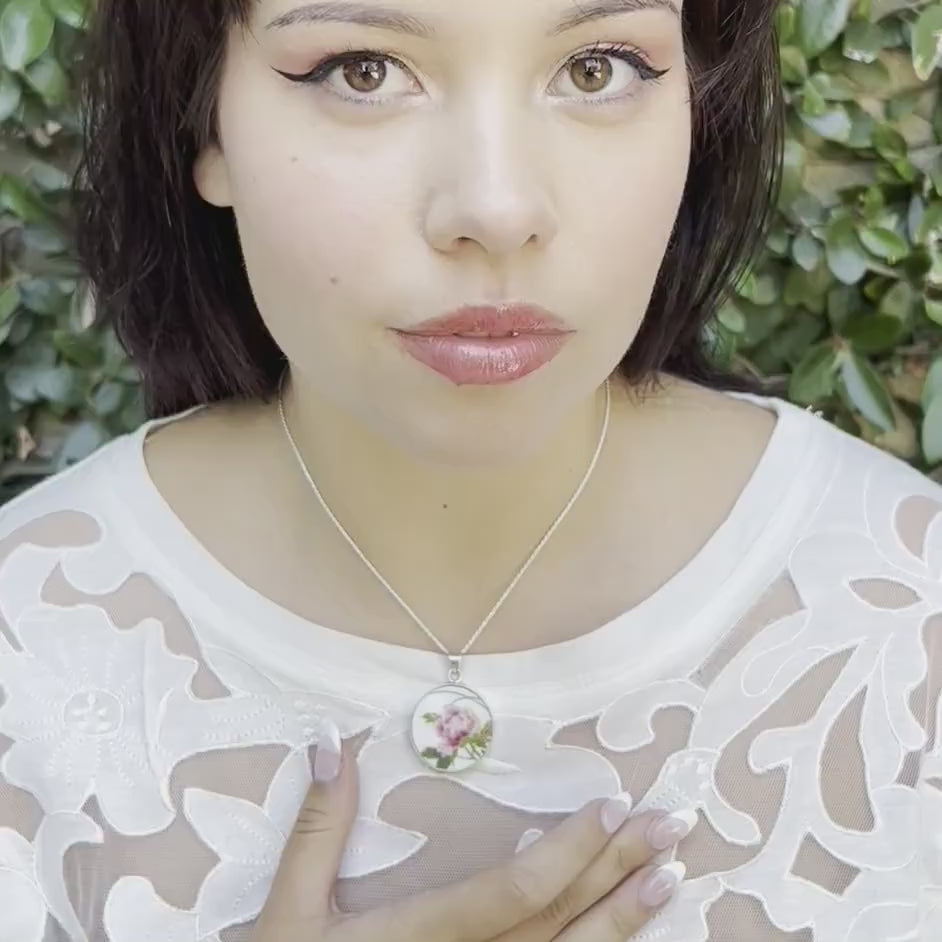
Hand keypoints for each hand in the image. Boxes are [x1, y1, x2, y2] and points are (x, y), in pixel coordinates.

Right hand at [250, 725, 692, 941]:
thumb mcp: (289, 913)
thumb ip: (318, 829)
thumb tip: (330, 741)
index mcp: (425, 939)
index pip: (517, 892)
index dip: (571, 850)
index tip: (612, 804)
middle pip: (560, 925)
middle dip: (620, 872)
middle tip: (673, 826)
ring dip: (626, 923)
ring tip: (672, 880)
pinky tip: (627, 939)